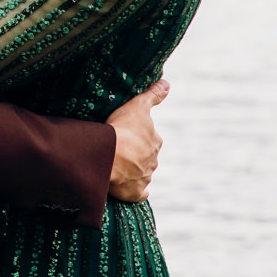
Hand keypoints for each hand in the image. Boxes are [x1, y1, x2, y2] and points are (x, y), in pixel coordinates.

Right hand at [105, 79, 167, 201]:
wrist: (109, 156)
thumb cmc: (122, 128)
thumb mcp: (138, 105)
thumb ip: (153, 95)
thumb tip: (167, 83)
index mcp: (155, 141)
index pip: (150, 138)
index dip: (138, 135)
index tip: (126, 133)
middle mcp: (153, 160)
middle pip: (146, 156)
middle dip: (135, 154)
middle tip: (118, 149)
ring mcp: (145, 177)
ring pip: (142, 173)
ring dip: (133, 171)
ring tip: (115, 165)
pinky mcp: (136, 192)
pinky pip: (138, 193)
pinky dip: (134, 190)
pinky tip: (126, 186)